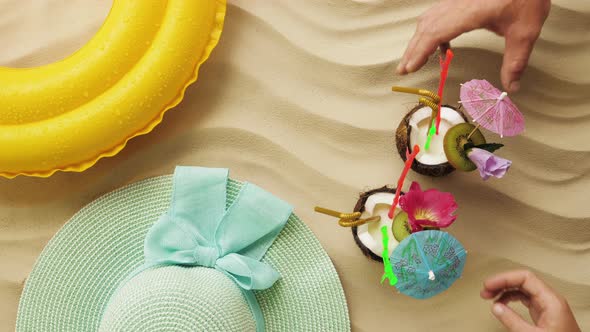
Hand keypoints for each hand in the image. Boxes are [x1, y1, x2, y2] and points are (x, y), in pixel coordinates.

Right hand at [396, 0, 550, 92]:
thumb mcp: (525, 32)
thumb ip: (515, 61)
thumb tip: (511, 87)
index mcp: (469, 12)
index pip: (435, 33)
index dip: (420, 52)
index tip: (410, 68)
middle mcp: (457, 3)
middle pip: (425, 27)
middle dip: (412, 50)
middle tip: (403, 70)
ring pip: (428, 19)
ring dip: (419, 40)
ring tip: (414, 59)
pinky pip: (437, 13)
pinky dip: (430, 30)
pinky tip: (439, 44)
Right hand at [480, 270, 580, 331]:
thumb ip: (512, 321)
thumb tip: (496, 307)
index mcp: (551, 300)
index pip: (525, 277)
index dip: (504, 278)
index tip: (489, 284)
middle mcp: (550, 299)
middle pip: (523, 280)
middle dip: (502, 283)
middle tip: (485, 290)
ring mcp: (548, 305)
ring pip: (522, 288)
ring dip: (504, 290)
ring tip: (489, 296)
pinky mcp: (544, 312)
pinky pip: (525, 298)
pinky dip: (510, 298)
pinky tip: (501, 303)